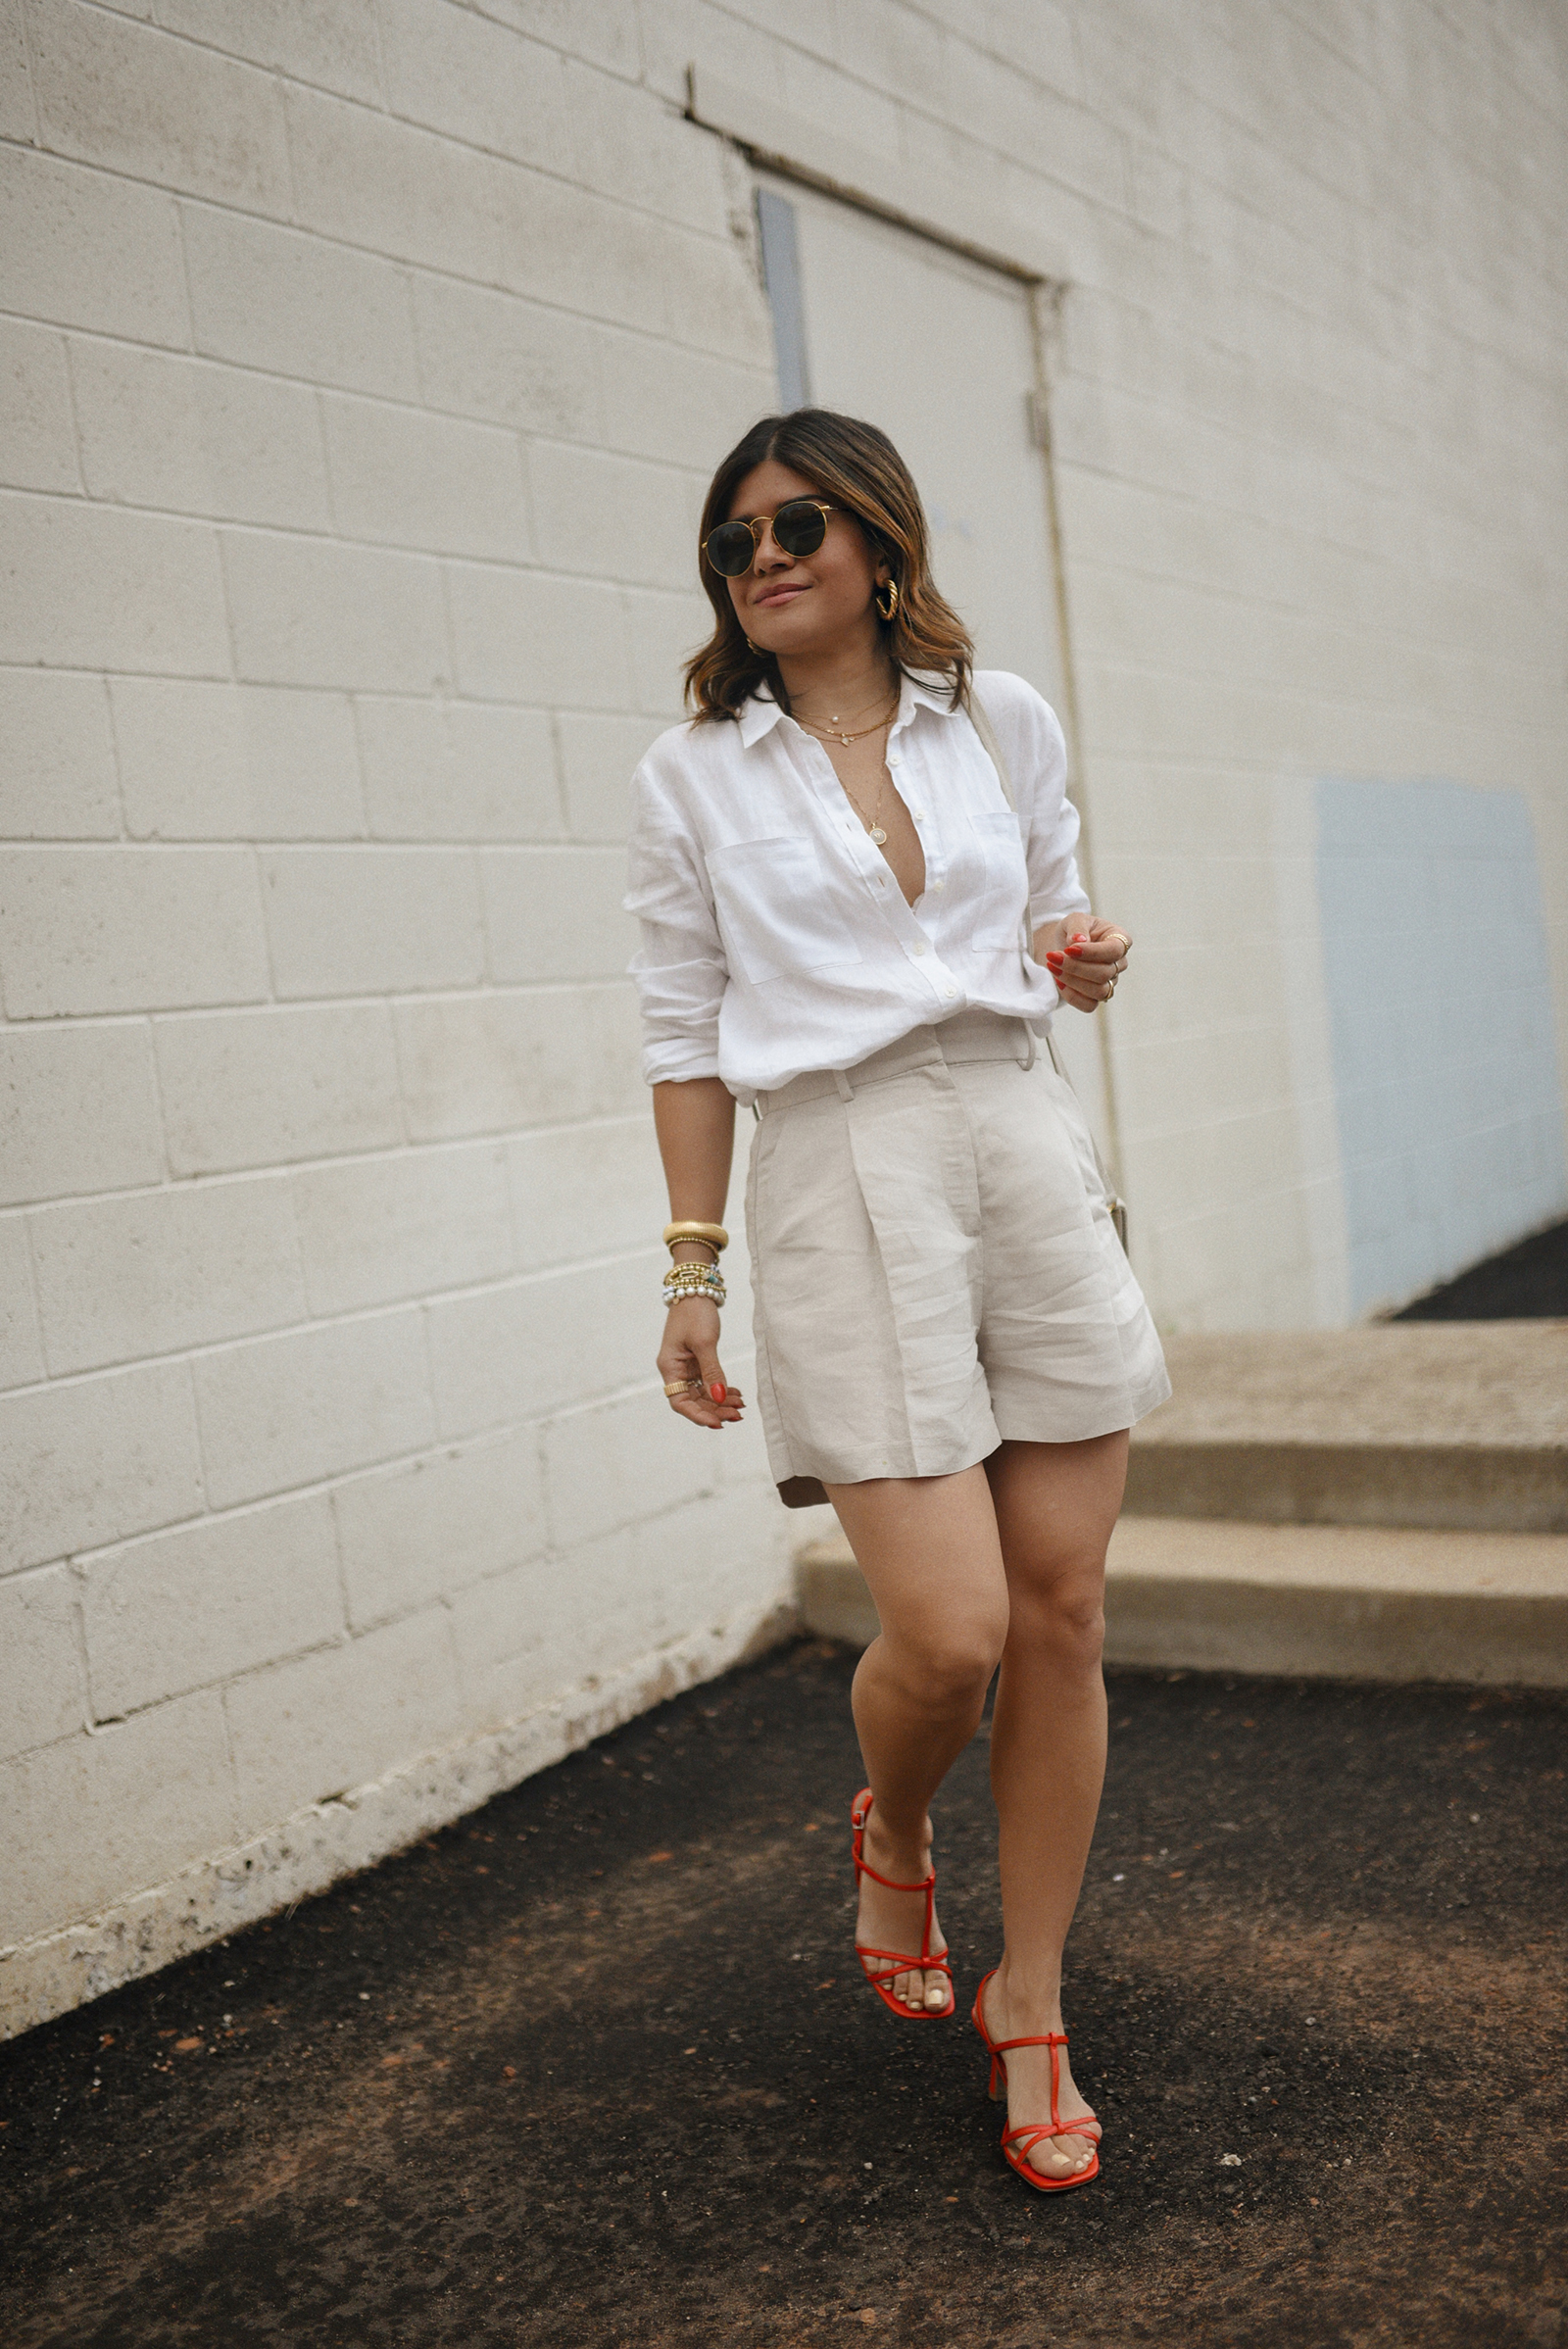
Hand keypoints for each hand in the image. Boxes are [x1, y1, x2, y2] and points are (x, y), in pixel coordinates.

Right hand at [657, 1295, 744, 1428]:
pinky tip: (736, 1393)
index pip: (680, 1402)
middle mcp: (675, 1370)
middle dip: (715, 1410)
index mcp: (670, 1367)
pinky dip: (722, 1389)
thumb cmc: (695, 1312)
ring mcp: (686, 1366)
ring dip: (721, 1401)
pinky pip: (708, 1383)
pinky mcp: (696, 1361)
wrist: (696, 1288)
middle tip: (737, 1415)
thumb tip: (719, 1397)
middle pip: (693, 1401)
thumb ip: (712, 1371)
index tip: (718, 1423)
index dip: (698, 1415)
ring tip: (741, 1405)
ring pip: (702, 1394)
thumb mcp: (705, 1342)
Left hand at [1042, 917, 1130, 1012]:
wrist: (1063, 945)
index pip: (1114, 951)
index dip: (1092, 952)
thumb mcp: (1074, 919)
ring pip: (1099, 992)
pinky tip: (1059, 981)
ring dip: (1072, 981)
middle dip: (1075, 967)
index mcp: (1119, 939)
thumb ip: (1077, 927)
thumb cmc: (1074, 930)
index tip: (1069, 949)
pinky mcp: (1096, 997)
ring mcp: (1110, 982)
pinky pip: (1089, 1005)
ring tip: (1053, 966)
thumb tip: (1079, 940)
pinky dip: (1072, 996)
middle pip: (1105, 973)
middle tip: (1052, 956)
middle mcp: (1119, 963)